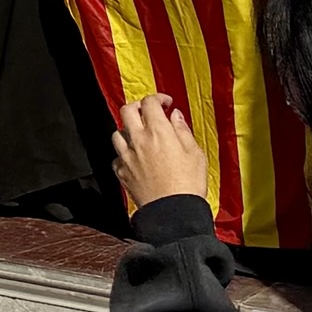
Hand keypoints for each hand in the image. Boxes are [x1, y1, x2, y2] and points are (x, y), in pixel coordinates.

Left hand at [111, 93, 211, 214]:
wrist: (173, 213)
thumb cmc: (188, 185)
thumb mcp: (195, 154)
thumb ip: (183, 131)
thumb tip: (175, 116)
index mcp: (158, 132)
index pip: (149, 102)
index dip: (157, 98)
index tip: (165, 103)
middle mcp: (138, 140)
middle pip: (127, 110)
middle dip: (137, 107)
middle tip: (148, 112)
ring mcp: (127, 156)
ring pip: (117, 132)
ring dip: (127, 130)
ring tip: (139, 134)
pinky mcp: (122, 173)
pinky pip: (116, 156)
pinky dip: (123, 153)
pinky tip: (133, 157)